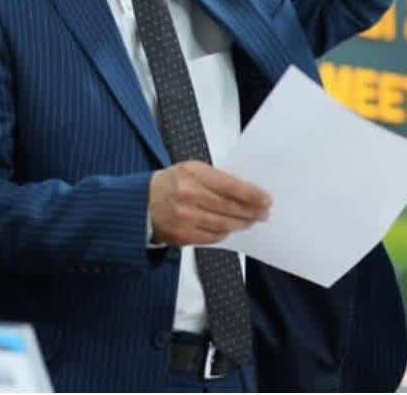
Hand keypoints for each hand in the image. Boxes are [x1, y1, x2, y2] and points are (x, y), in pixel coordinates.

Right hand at [148, 161, 270, 246]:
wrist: (140, 203)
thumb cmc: (170, 183)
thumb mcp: (190, 169)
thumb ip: (215, 178)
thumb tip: (245, 191)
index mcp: (192, 173)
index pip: (230, 186)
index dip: (252, 194)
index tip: (266, 199)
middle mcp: (188, 195)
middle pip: (230, 207)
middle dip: (251, 211)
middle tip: (264, 213)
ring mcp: (185, 217)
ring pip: (223, 224)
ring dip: (241, 223)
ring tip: (251, 221)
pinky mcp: (182, 235)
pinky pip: (211, 237)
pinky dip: (224, 233)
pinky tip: (230, 229)